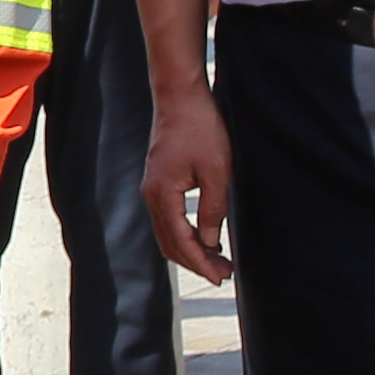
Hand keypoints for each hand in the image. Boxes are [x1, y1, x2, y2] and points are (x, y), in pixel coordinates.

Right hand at [141, 76, 236, 286]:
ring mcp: (152, 189)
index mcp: (162, 196)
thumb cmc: (200, 128)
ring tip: (216, 260)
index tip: (222, 277)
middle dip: (196, 263)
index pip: (180, 242)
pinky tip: (202, 236)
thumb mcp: (217, 171)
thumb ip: (213, 209)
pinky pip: (168, 219)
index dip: (202, 264)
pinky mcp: (158, 182)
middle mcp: (151, 196)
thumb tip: (210, 241)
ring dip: (190, 250)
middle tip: (223, 274)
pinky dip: (184, 234)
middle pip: (169, 244)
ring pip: (167, 233)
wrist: (180, 96)